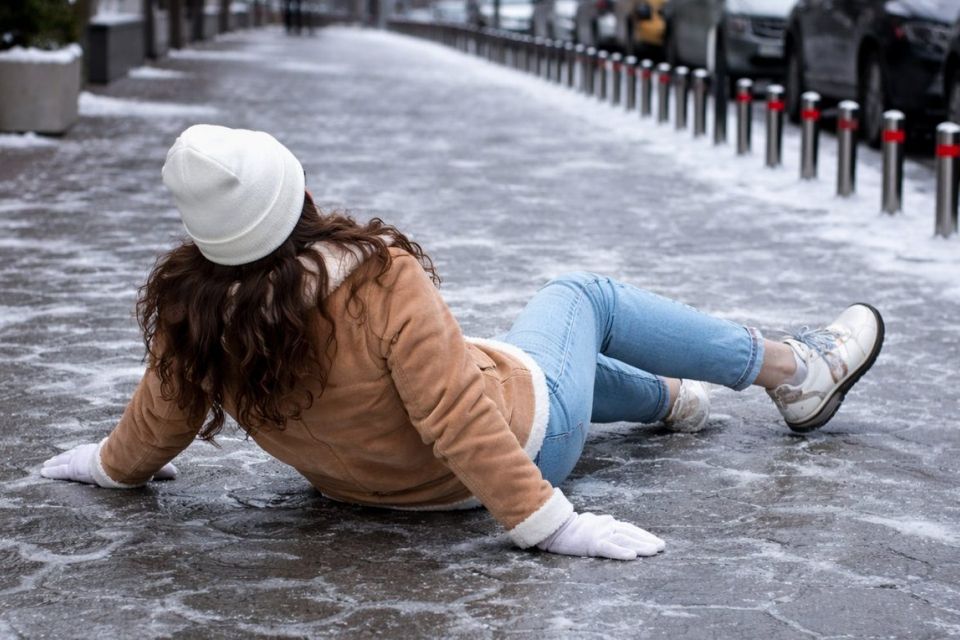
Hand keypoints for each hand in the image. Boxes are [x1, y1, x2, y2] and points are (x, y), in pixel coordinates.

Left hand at [40, 442, 177, 485]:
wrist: (125, 462)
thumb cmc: (138, 462)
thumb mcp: (149, 467)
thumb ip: (160, 471)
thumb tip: (177, 474)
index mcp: (110, 453)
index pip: (99, 453)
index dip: (90, 454)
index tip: (86, 454)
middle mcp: (95, 454)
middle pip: (79, 454)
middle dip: (68, 456)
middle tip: (58, 457)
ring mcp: (84, 461)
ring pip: (67, 460)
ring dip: (57, 462)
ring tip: (47, 464)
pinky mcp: (75, 470)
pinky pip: (61, 471)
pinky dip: (52, 471)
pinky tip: (43, 471)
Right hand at [537, 512, 665, 559]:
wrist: (554, 528)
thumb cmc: (570, 528)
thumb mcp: (590, 523)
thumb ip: (603, 525)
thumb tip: (613, 522)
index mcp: (606, 522)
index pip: (629, 528)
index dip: (643, 534)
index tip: (656, 541)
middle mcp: (605, 526)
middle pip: (630, 533)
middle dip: (647, 540)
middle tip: (662, 547)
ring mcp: (599, 534)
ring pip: (624, 539)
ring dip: (640, 545)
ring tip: (653, 551)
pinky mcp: (592, 543)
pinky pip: (609, 548)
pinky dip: (621, 551)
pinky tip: (632, 556)